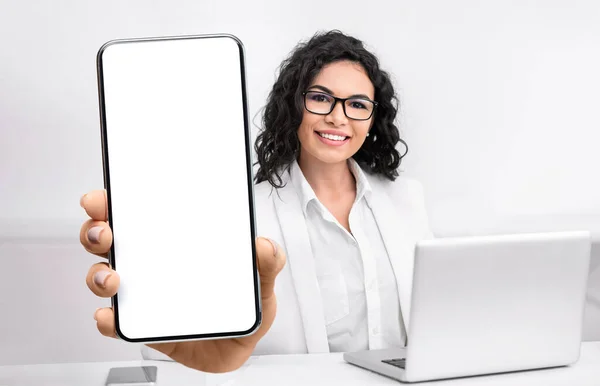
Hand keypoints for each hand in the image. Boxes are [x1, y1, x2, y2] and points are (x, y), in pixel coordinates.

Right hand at [79, 189, 285, 372]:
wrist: (236, 351)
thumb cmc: (239, 309)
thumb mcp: (261, 283)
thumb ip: (269, 263)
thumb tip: (263, 245)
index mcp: (173, 243)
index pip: (138, 214)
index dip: (113, 202)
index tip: (105, 197)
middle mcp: (150, 265)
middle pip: (108, 240)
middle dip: (95, 231)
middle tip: (106, 233)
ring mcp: (141, 295)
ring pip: (102, 277)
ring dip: (97, 274)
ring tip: (113, 278)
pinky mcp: (141, 326)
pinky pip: (115, 322)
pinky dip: (107, 319)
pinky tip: (112, 316)